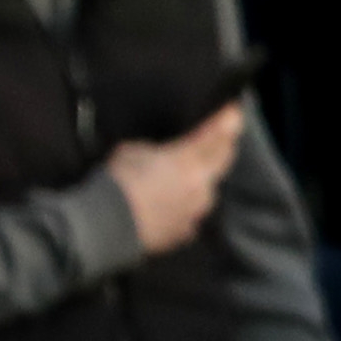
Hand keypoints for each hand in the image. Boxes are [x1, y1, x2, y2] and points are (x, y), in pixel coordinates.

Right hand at [106, 100, 243, 255]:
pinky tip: (170, 206)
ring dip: (202, 180)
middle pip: (223, 160)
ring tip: (187, 177)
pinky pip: (191, 214)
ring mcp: (196, 211)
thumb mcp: (132, 150)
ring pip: (208, 189)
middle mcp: (201, 185)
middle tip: (223, 137)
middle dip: (224, 146)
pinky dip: (184, 207)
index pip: (216, 134)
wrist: (105, 225)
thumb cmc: (116, 182)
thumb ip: (157, 150)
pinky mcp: (185, 232)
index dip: (228, 119)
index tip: (235, 108)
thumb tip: (163, 155)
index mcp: (188, 159)